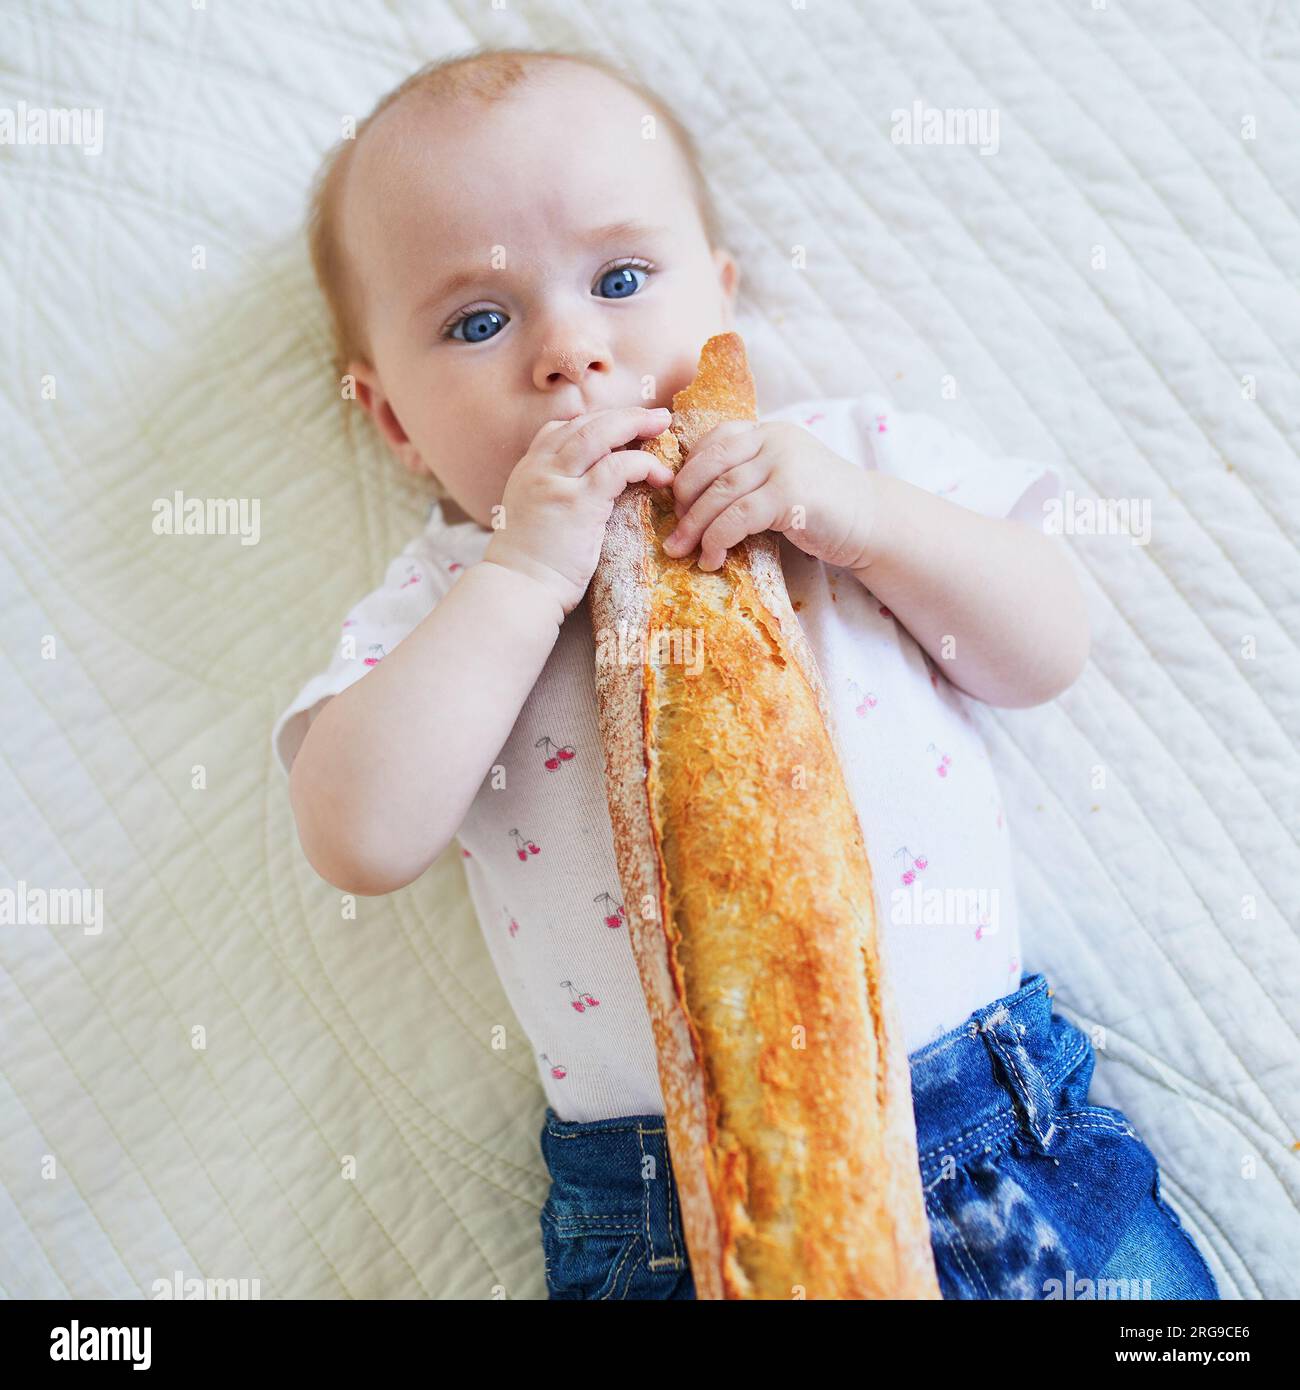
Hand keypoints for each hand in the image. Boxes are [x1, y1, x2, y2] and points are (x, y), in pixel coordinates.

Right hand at [483, 407, 674, 614]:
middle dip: (625, 415)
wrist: (518, 590)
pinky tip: (660, 476)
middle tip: (657, 415)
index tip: (624, 427)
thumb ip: (553, 493)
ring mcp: (557, 482)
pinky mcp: (578, 502)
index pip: (563, 428)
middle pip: (586, 423)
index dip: (598, 422)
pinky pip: (617, 467)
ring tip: (664, 426)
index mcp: (529, 469)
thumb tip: (587, 491)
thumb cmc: (530, 566)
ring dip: (636, 424)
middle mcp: (540, 467)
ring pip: (600, 434)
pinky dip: (643, 464)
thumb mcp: (534, 516)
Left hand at [661, 420, 876, 571]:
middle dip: (684, 500)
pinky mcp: (789, 494)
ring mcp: (783, 464)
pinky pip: (738, 517)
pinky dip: (718, 539)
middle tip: (673, 532)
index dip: (689, 470)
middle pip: (710, 464)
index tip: (678, 501)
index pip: (715, 439)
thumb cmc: (824, 509)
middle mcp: (774, 440)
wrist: (872, 523)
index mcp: (769, 432)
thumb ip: (749, 478)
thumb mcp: (782, 480)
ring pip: (720, 493)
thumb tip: (694, 503)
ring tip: (682, 552)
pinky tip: (713, 558)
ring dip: (695, 527)